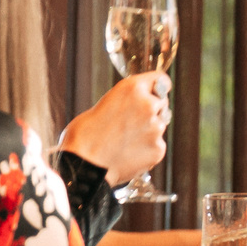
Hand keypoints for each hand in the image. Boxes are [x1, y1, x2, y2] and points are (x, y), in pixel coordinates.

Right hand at [61, 71, 170, 185]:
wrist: (84, 164)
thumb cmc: (86, 134)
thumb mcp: (106, 103)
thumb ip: (128, 101)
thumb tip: (139, 106)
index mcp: (133, 88)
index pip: (161, 80)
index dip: (156, 88)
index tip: (155, 93)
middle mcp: (148, 105)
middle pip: (162, 104)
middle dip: (151, 111)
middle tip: (131, 123)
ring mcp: (156, 128)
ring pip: (159, 126)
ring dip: (148, 132)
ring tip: (124, 141)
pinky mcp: (158, 149)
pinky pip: (157, 146)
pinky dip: (146, 150)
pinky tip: (128, 153)